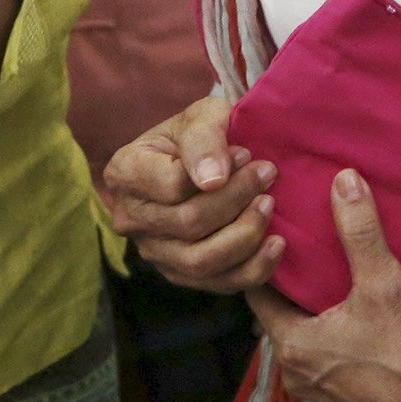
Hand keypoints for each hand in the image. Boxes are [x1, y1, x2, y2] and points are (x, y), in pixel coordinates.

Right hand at [102, 96, 282, 293]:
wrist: (199, 161)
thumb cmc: (199, 135)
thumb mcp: (201, 116)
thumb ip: (204, 139)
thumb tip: (214, 179)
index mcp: (125, 172)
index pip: (171, 185)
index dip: (217, 172)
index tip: (246, 154)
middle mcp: (130, 218)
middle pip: (188, 223)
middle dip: (238, 200)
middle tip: (268, 175)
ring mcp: (152, 252)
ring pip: (201, 261)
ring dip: (245, 235)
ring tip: (270, 205)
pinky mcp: (179, 274)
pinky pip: (217, 285)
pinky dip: (253, 269)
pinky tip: (275, 244)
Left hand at [248, 169, 400, 401]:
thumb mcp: (384, 283)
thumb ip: (360, 230)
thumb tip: (343, 180)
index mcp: (291, 344)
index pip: (255, 291)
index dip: (262, 257)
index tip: (274, 227)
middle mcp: (292, 370)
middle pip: (275, 311)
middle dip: (286, 278)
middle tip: (297, 238)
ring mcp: (314, 385)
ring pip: (296, 330)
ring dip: (306, 304)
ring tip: (320, 265)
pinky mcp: (337, 392)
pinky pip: (316, 348)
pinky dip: (322, 325)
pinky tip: (343, 303)